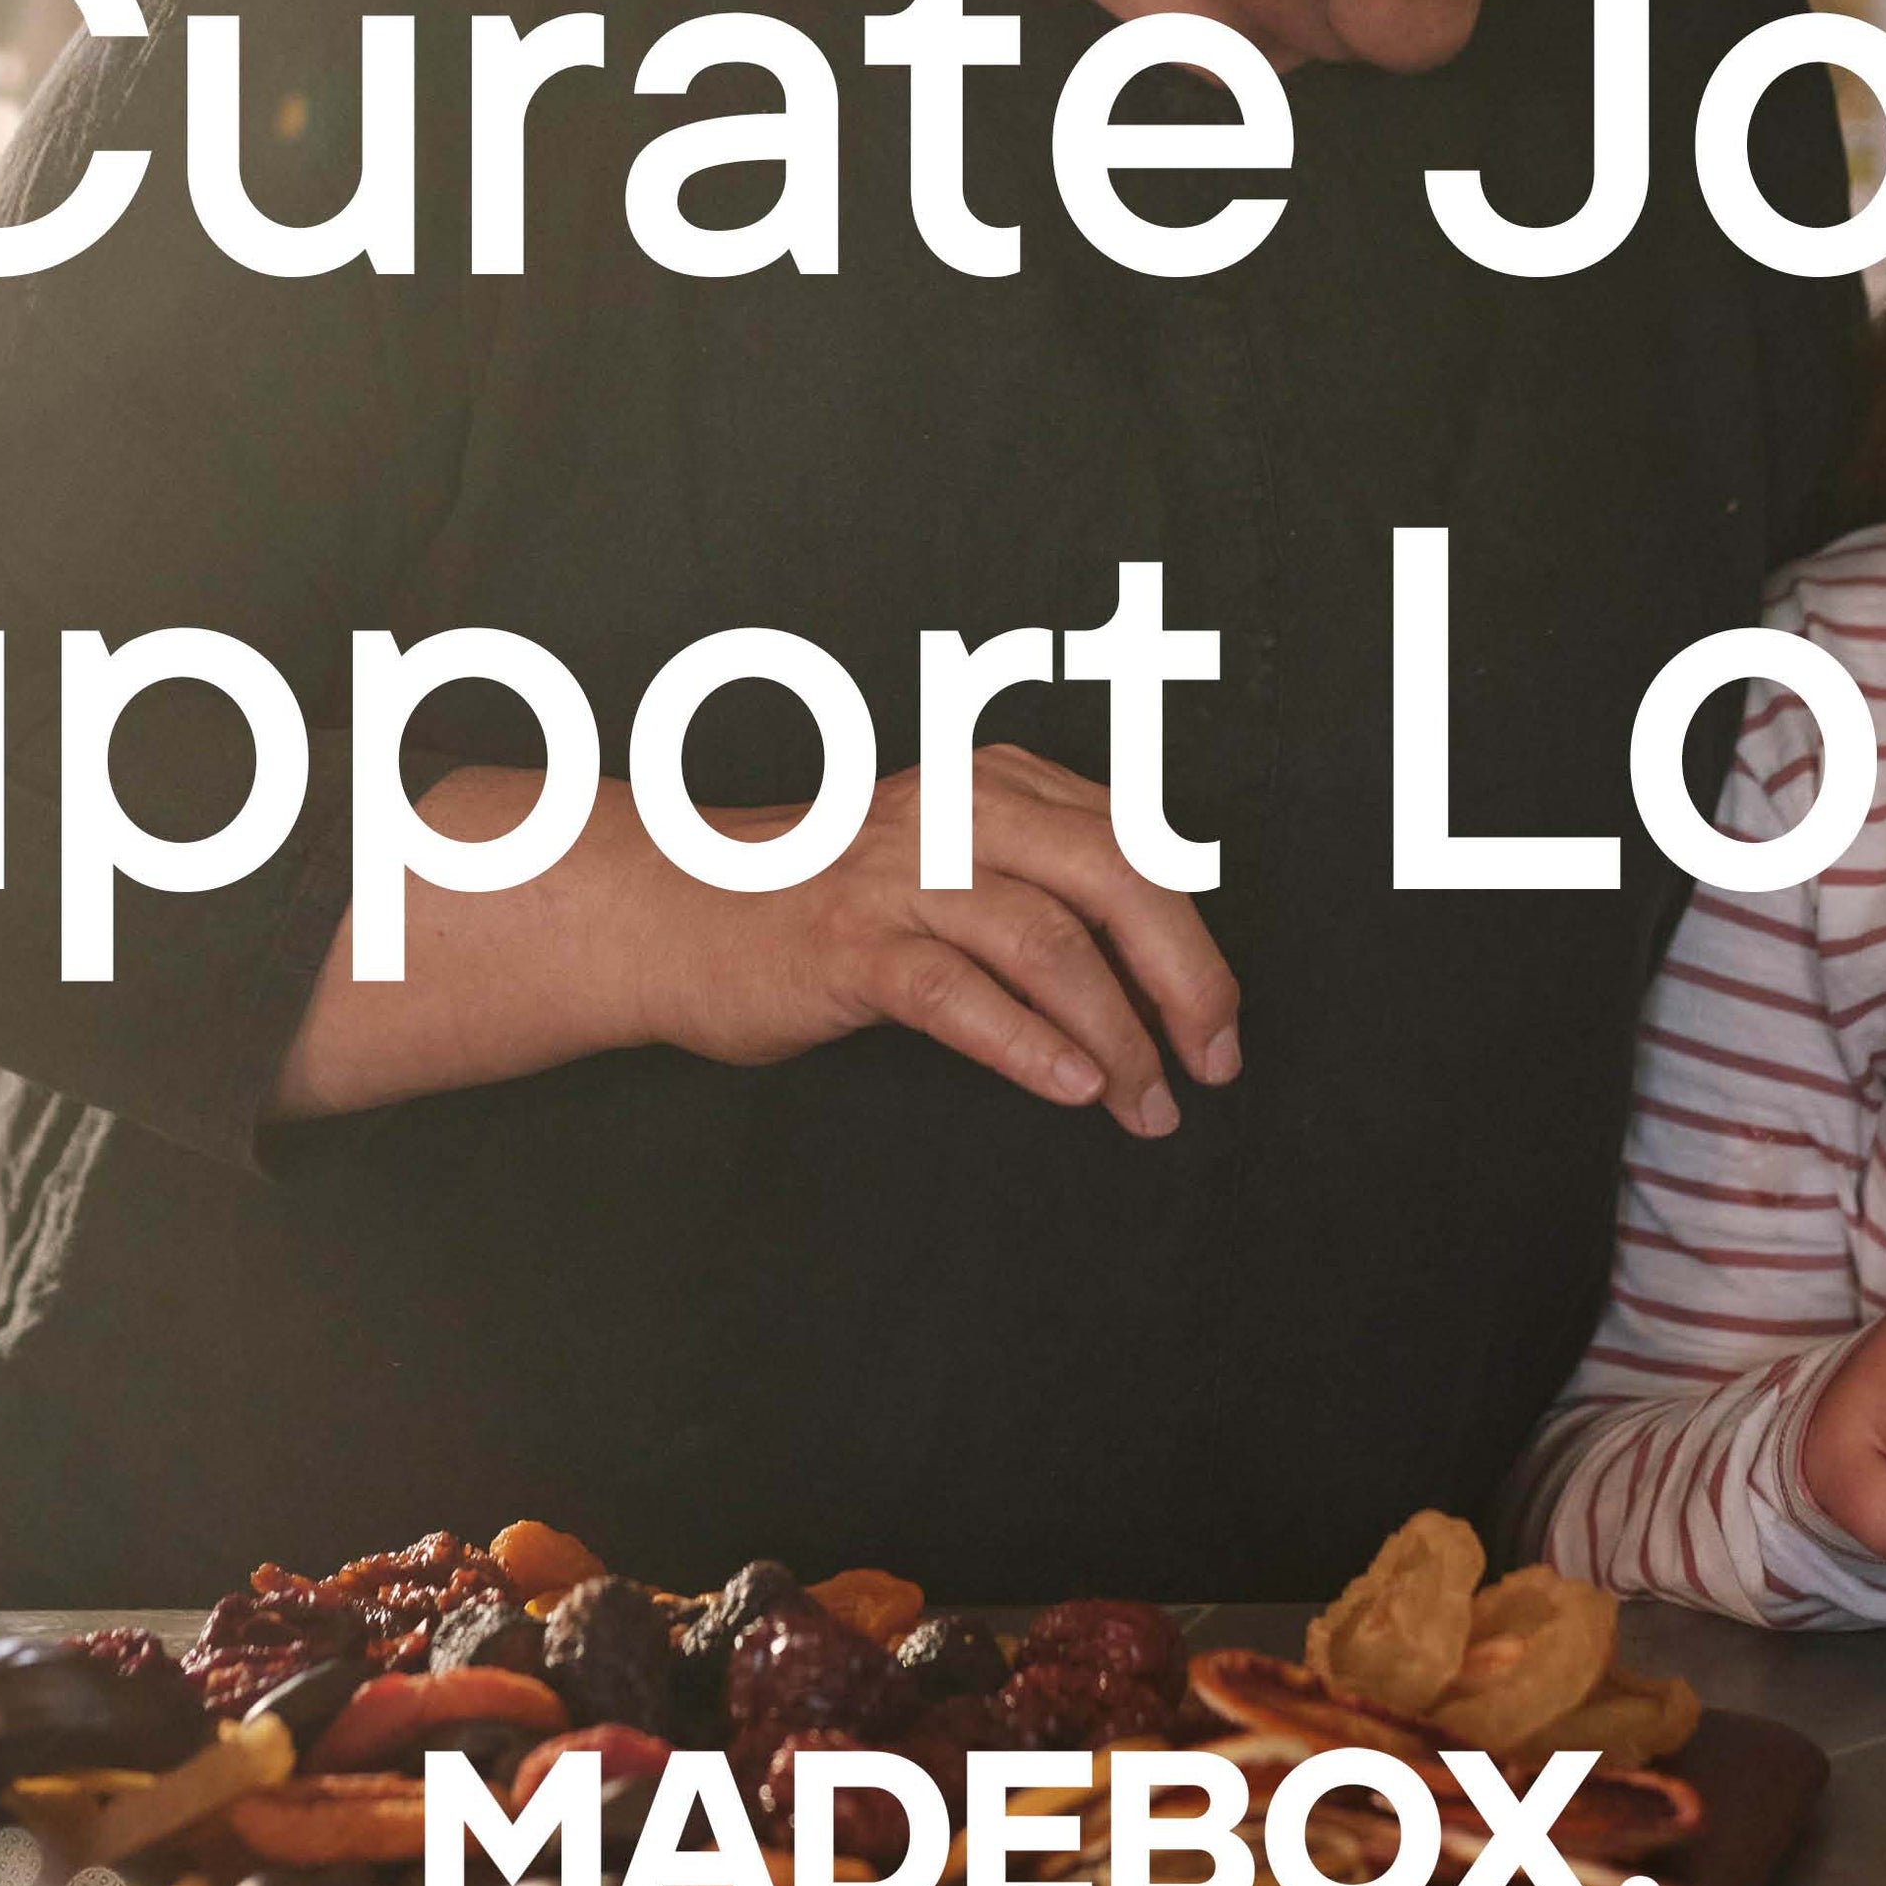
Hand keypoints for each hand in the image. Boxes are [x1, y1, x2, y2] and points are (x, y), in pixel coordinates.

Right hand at [660, 741, 1238, 1133]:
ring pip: (1049, 943)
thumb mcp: (944, 857)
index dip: (1195, 939)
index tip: (1217, 1020)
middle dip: (1186, 978)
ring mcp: (900, 876)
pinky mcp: (848, 945)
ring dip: (1117, 1036)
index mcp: (997, 782)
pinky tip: (1072, 1087)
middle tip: (1213, 1060)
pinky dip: (1029, 1045)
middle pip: (1116, 880)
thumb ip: (1040, 884)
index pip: (1136, 848)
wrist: (668, 907)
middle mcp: (958, 812)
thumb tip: (1159, 975)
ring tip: (1146, 1102)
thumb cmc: (817, 898)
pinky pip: (959, 994)